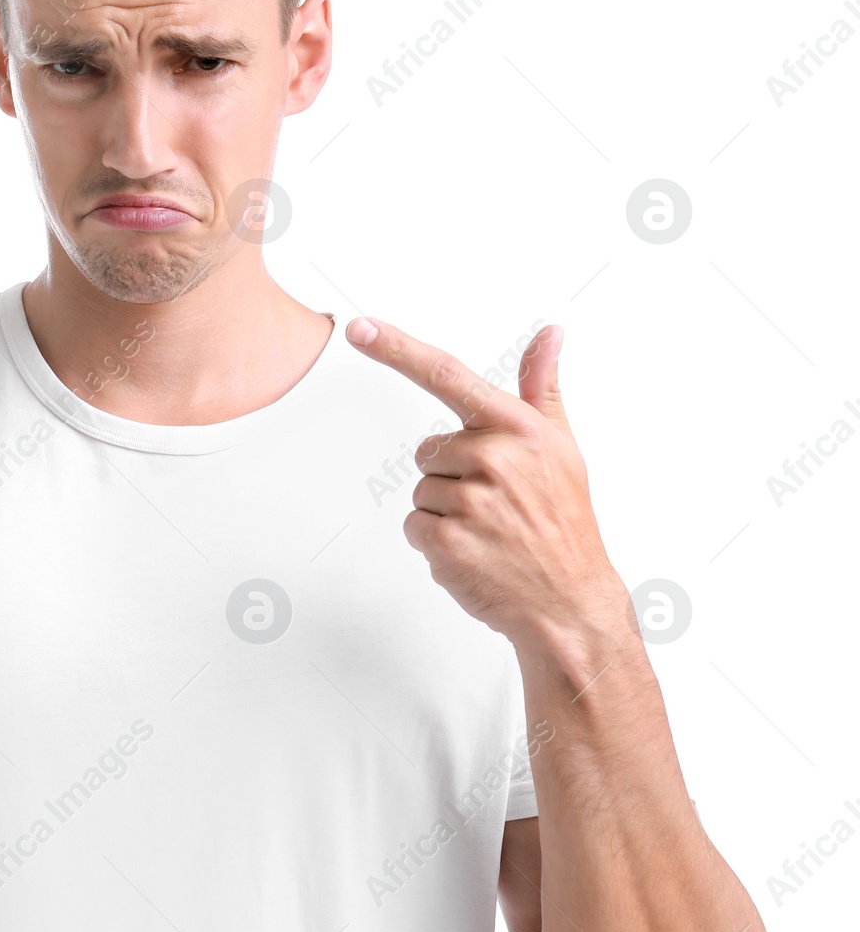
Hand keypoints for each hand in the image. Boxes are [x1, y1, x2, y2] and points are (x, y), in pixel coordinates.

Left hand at [343, 316, 627, 644]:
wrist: (571, 602)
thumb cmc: (564, 520)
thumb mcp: (560, 447)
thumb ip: (541, 388)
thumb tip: (550, 333)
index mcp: (519, 429)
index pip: (447, 375)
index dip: (397, 349)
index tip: (359, 328)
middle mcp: (496, 458)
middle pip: (429, 451)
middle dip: (453, 476)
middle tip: (497, 504)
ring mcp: (472, 501)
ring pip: (422, 491)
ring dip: (445, 513)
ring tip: (490, 531)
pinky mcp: (449, 542)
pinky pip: (414, 526)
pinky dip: (435, 543)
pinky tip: (476, 553)